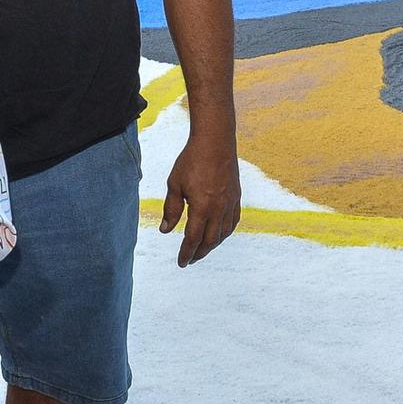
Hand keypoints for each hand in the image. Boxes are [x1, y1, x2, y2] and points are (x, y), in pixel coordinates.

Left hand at [159, 130, 240, 266]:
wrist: (215, 141)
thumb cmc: (192, 161)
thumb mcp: (175, 184)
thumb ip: (171, 209)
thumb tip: (165, 230)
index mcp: (202, 207)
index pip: (193, 239)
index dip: (186, 253)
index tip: (182, 262)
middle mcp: (219, 209)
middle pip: (210, 240)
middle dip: (199, 253)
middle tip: (190, 260)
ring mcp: (230, 203)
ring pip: (223, 233)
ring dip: (212, 244)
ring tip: (202, 249)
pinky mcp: (236, 196)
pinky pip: (233, 221)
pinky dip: (225, 232)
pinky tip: (219, 233)